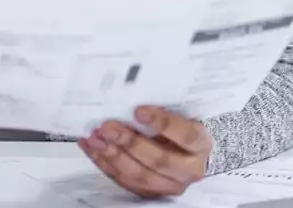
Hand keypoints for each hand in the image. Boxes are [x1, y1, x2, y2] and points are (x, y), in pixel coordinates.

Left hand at [79, 106, 212, 198]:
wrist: (192, 154)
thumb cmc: (184, 128)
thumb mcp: (183, 116)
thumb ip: (165, 112)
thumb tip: (132, 99)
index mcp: (200, 145)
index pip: (185, 135)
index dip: (163, 123)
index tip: (139, 110)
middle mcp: (189, 170)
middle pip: (159, 160)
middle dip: (130, 143)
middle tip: (108, 127)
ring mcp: (170, 185)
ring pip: (140, 175)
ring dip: (113, 156)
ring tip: (95, 138)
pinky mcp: (152, 192)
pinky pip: (125, 181)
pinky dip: (105, 164)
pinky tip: (92, 148)